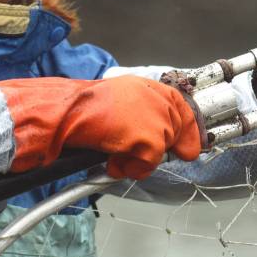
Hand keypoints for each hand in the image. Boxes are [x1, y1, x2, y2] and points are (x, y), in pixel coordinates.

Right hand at [0, 75, 201, 179]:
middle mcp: (158, 100)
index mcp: (149, 87)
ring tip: (111, 153)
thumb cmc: (81, 107)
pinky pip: (149, 165)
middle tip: (127, 154)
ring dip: (136, 160)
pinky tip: (112, 160)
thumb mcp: (117, 101)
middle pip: (173, 134)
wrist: (66, 112)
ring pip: (160, 152)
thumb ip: (142, 112)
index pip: (182, 107)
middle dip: (154, 150)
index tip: (190, 148)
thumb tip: (158, 136)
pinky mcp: (152, 141)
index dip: (189, 131)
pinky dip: (130, 169)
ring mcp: (158, 120)